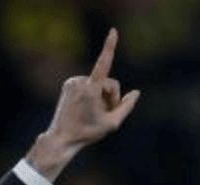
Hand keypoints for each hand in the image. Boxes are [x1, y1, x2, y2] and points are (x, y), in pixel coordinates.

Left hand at [26, 28, 140, 180]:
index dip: (110, 47)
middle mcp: (80, 81)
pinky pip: (88, 85)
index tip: (113, 31)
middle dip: (111, 97)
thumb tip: (136, 92)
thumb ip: (126, 106)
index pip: (103, 64)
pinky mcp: (68, 83)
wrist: (62, 137)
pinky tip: (86, 107)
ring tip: (93, 113)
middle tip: (106, 114)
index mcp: (90, 90)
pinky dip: (91, 94)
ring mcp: (72, 81)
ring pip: (98, 84)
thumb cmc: (88, 132)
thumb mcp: (112, 123)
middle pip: (108, 83)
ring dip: (101, 97)